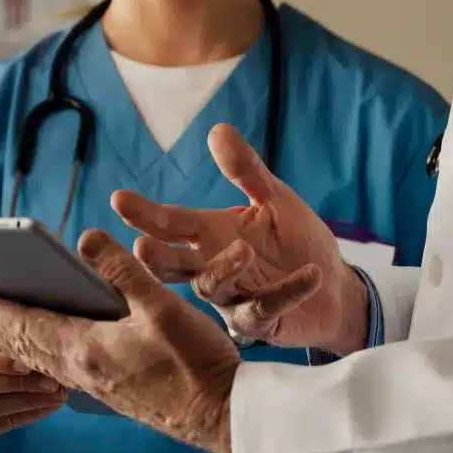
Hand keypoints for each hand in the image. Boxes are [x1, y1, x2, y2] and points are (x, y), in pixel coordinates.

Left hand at [0, 231, 240, 452]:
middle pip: (26, 346)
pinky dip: (40, 355)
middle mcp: (82, 370)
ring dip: (14, 342)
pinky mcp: (111, 388)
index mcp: (87, 348)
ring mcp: (96, 383)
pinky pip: (59, 369)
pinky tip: (45, 352)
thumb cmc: (194, 362)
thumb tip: (86, 238)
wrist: (218, 414)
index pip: (28, 327)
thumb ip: (122, 271)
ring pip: (41, 360)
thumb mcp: (162, 306)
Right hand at [114, 123, 368, 353]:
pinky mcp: (261, 324)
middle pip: (176, 265)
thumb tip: (217, 129)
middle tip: (141, 246)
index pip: (172, 222)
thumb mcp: (273, 199)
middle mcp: (214, 266)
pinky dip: (289, 291)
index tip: (118, 198)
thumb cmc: (295, 240)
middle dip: (157, 258)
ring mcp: (233, 298)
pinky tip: (311, 275)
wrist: (334, 289)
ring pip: (215, 288)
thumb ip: (246, 171)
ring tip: (244, 250)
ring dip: (225, 269)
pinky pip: (267, 308)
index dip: (145, 213)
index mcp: (211, 234)